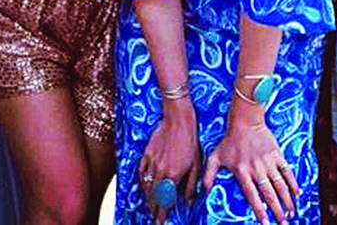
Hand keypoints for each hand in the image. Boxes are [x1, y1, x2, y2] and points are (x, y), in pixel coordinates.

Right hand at [140, 100, 200, 222]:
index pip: (165, 200)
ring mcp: (152, 162)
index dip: (162, 213)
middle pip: (154, 195)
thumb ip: (191, 185)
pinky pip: (141, 171)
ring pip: (146, 185)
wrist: (178, 121)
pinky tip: (143, 184)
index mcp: (173, 176)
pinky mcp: (147, 153)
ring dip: (147, 197)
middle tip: (154, 216)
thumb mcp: (195, 165)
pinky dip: (141, 180)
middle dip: (153, 208)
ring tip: (149, 205)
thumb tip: (189, 200)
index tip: (160, 221)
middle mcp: (160, 172)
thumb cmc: (190, 141)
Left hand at [202, 109, 296, 223]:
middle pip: (269, 194)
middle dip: (277, 211)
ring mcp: (268, 162)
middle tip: (283, 223)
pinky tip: (297, 194)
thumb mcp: (215, 157)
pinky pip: (287, 171)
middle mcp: (256, 169)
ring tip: (292, 213)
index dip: (259, 211)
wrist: (245, 121)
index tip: (265, 223)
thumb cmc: (229, 140)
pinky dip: (293, 183)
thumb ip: (208, 174)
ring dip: (287, 200)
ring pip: (280, 185)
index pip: (252, 196)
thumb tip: (203, 191)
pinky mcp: (277, 154)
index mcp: (242, 172)